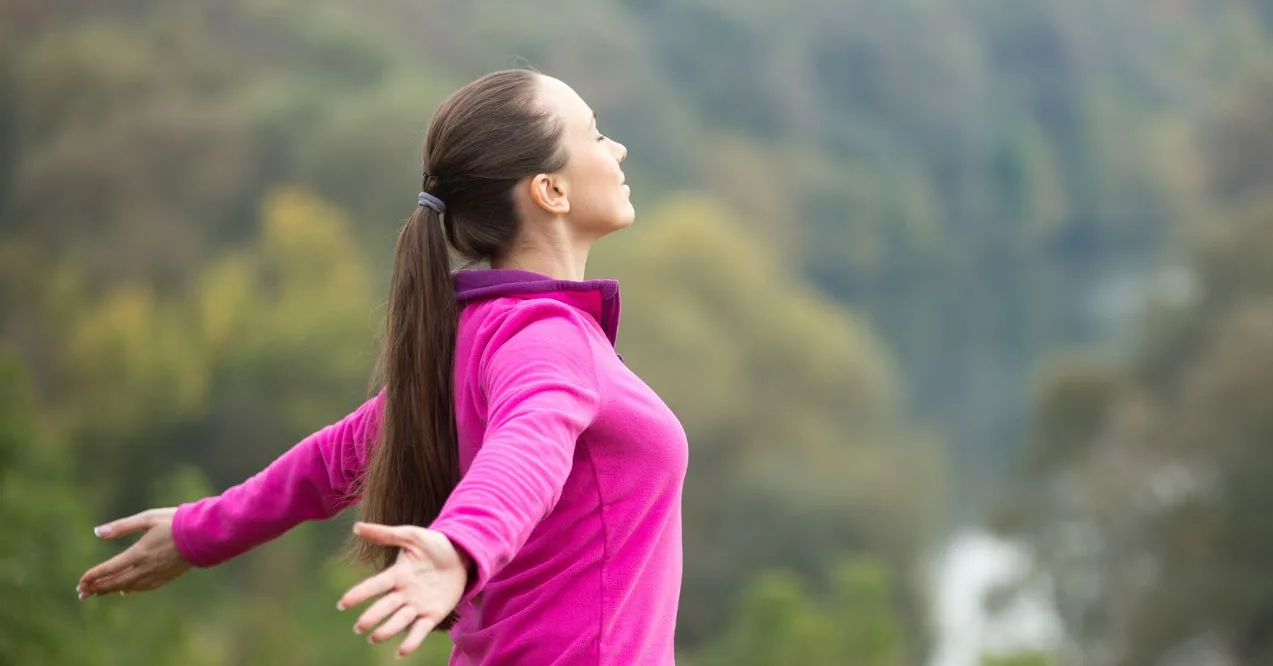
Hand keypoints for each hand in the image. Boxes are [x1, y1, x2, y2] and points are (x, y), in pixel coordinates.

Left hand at [77, 508, 191, 598]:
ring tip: (98, 593)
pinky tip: (125, 590)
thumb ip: (122, 527)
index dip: (93, 576)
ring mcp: (157, 574)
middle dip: (97, 588)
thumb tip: (97, 532)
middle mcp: (146, 567)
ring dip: (111, 590)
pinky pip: (144, 587)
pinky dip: (130, 589)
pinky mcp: (167, 576)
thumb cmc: (176, 521)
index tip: (80, 582)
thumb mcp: (147, 518)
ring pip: (129, 587)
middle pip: (116, 582)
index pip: (109, 569)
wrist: (204, 534)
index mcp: (139, 553)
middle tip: (81, 593)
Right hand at [338, 522, 469, 657]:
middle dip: (372, 617)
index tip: (343, 604)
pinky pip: (420, 630)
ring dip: (387, 630)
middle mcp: (404, 593)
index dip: (359, 594)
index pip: (375, 585)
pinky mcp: (433, 614)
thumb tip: (356, 527)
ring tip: (375, 637)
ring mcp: (417, 605)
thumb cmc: (433, 545)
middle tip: (359, 627)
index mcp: (397, 575)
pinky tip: (401, 651)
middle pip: (384, 607)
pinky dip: (411, 641)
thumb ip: (385, 534)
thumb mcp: (411, 535)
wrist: (461, 554)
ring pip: (399, 620)